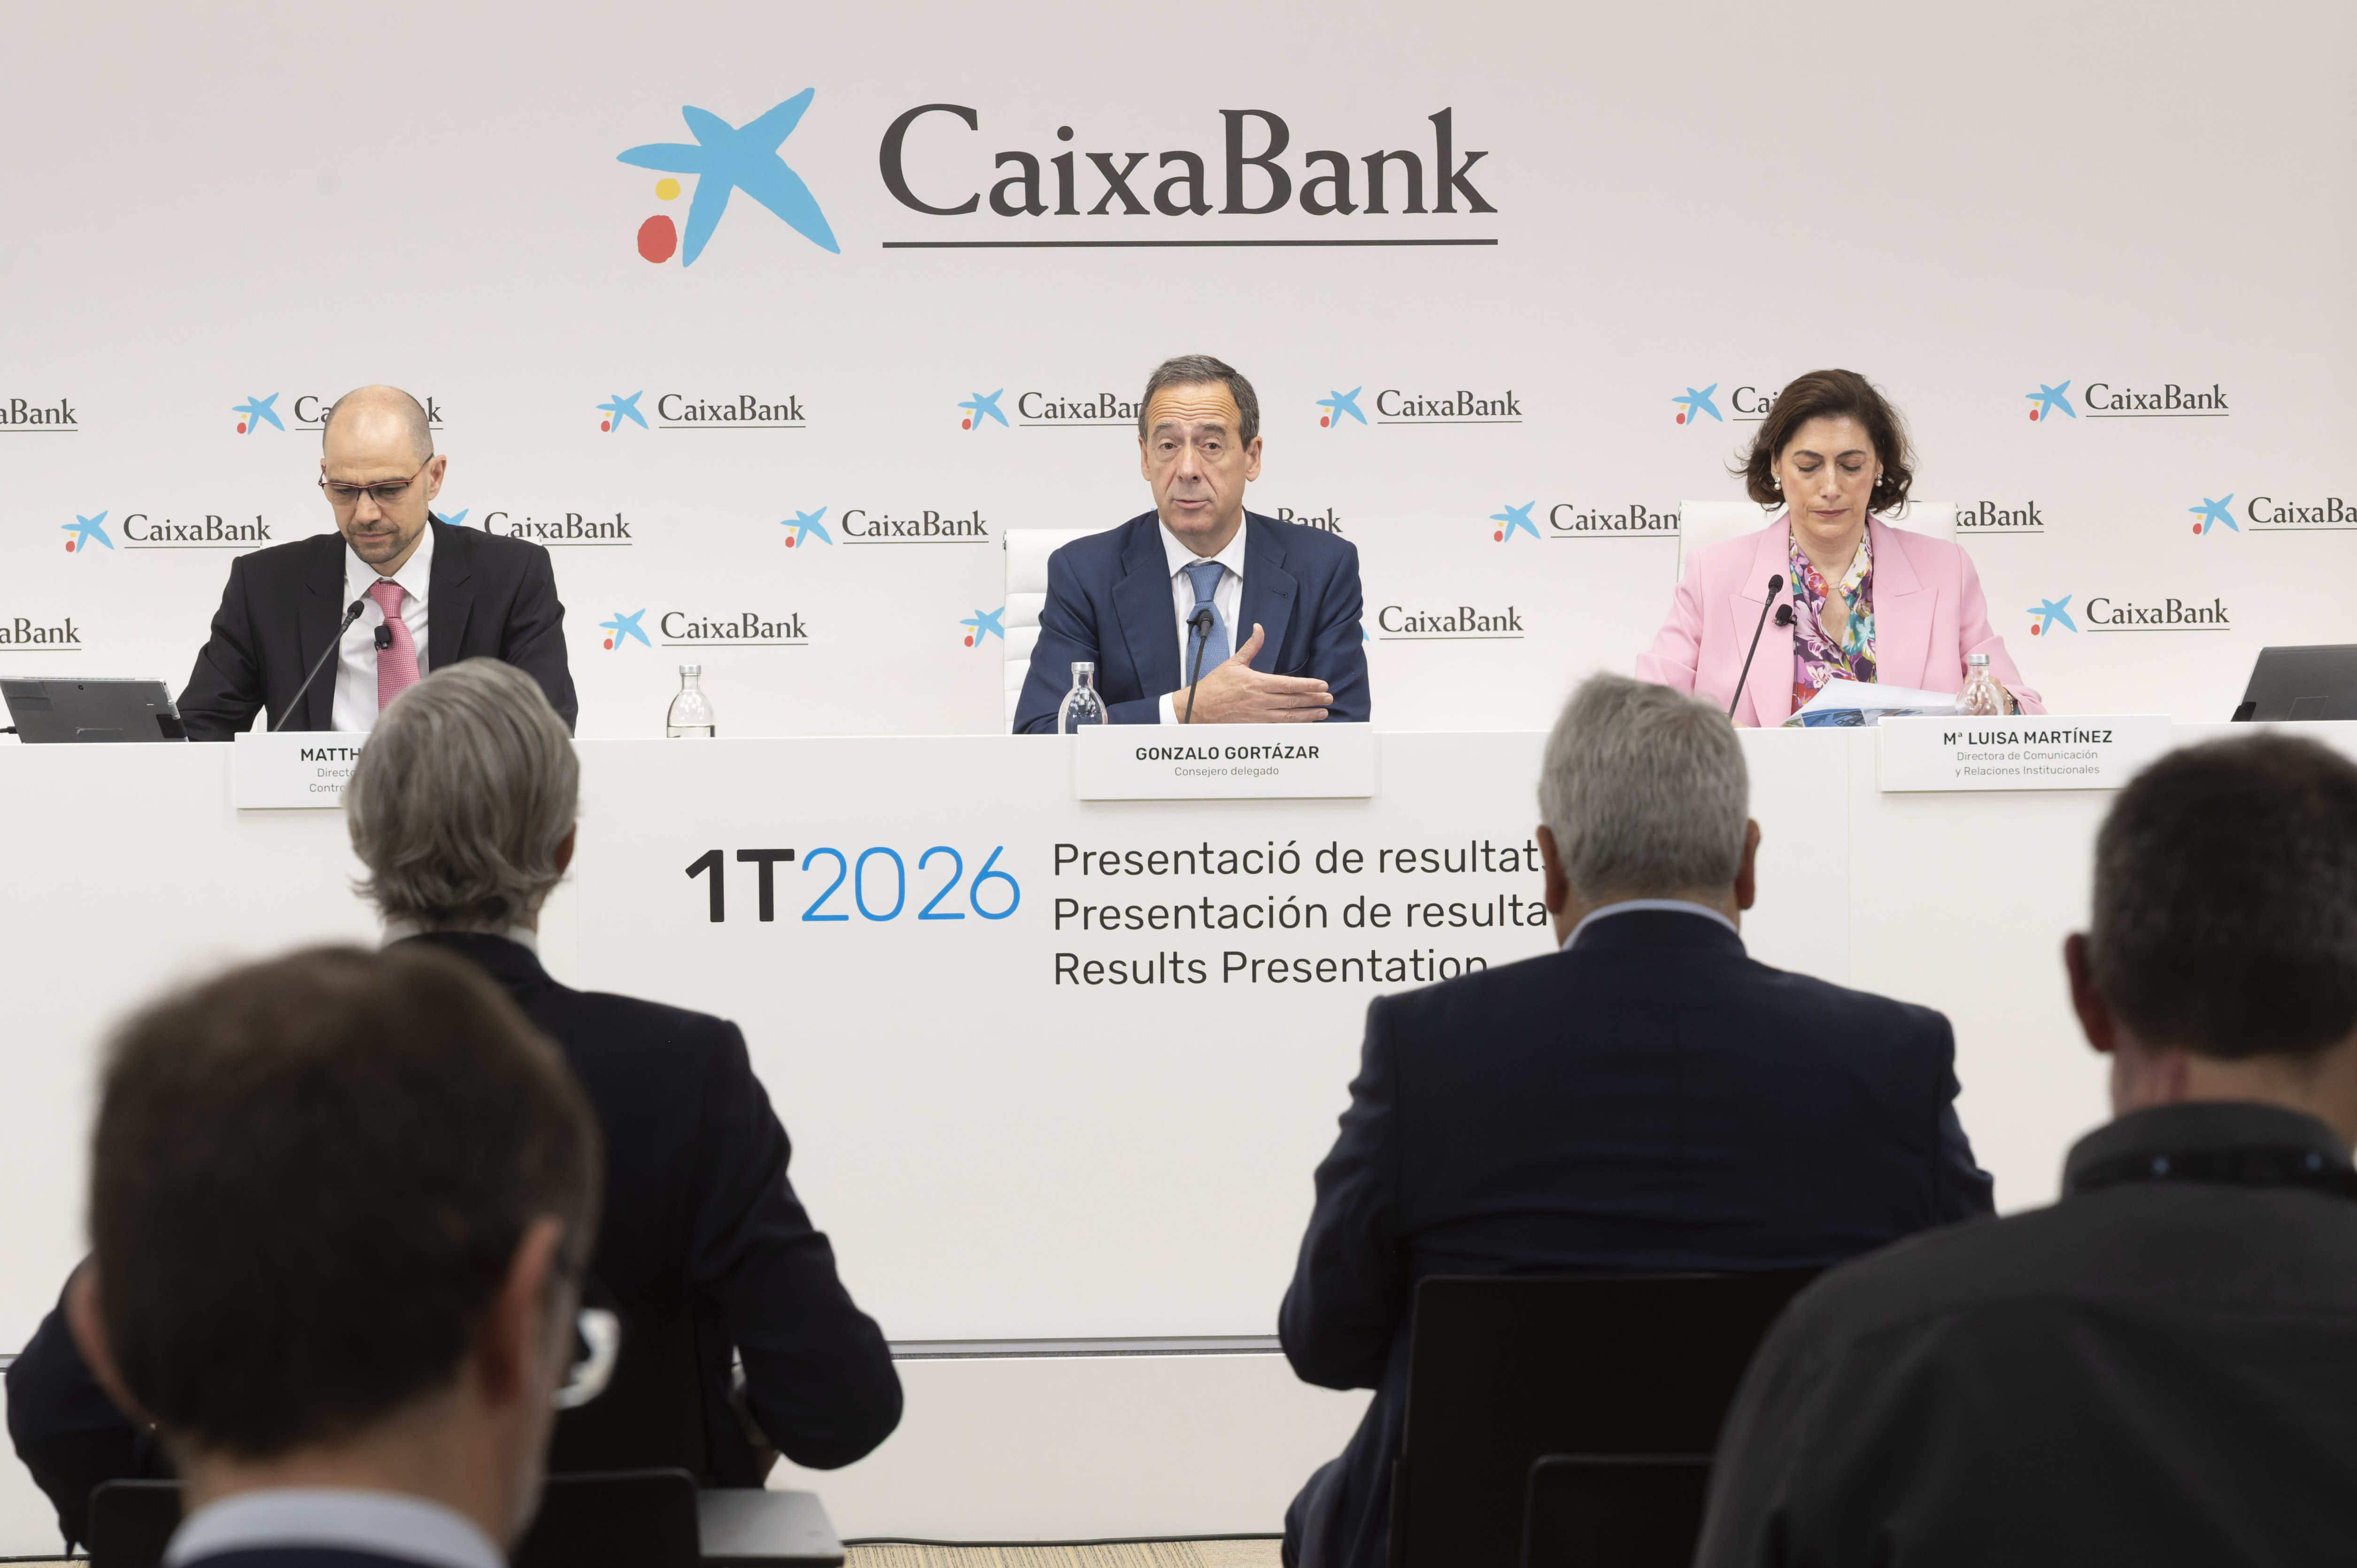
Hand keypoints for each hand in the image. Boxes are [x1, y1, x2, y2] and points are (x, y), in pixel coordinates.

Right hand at [1179, 624, 1332, 723]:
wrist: (1197, 708)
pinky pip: (1278, 727)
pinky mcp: (1254, 727)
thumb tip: (1259, 629)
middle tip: (1328, 698)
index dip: (1308, 685)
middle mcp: (1259, 701)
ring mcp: (1257, 716)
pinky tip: (1303, 725)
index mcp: (1256, 683)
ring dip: (1307, 715)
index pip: (1288, 684)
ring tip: (1322, 713)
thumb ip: (1251, 646)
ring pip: (1289, 717)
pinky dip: (1293, 726)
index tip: (1322, 685)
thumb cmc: (1214, 686)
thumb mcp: (1233, 662)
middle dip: (1313, 700)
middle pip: (1293, 701)